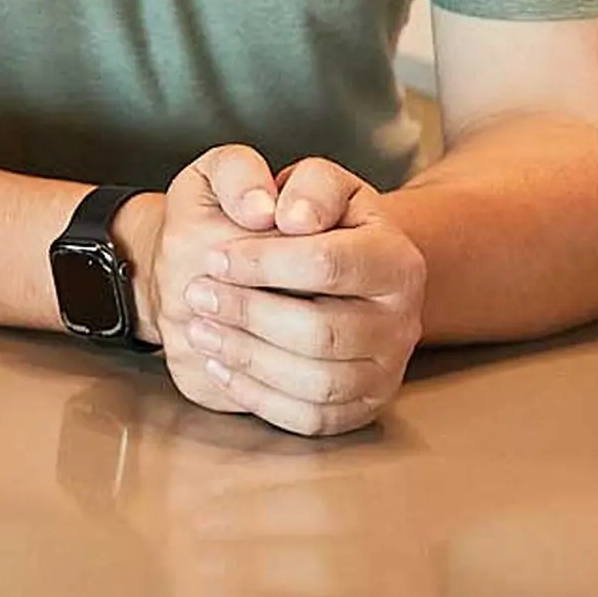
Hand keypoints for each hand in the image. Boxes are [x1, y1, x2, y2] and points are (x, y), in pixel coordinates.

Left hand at [181, 158, 426, 437]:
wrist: (324, 263)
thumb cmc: (310, 221)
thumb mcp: (310, 179)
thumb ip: (303, 182)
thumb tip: (283, 214)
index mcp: (394, 257)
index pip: (328, 264)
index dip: (264, 262)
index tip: (214, 256)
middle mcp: (401, 319)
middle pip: (322, 331)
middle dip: (248, 314)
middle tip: (196, 294)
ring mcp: (386, 368)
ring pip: (318, 381)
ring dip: (248, 357)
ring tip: (201, 329)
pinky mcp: (362, 404)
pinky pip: (313, 417)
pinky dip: (260, 397)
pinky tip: (221, 367)